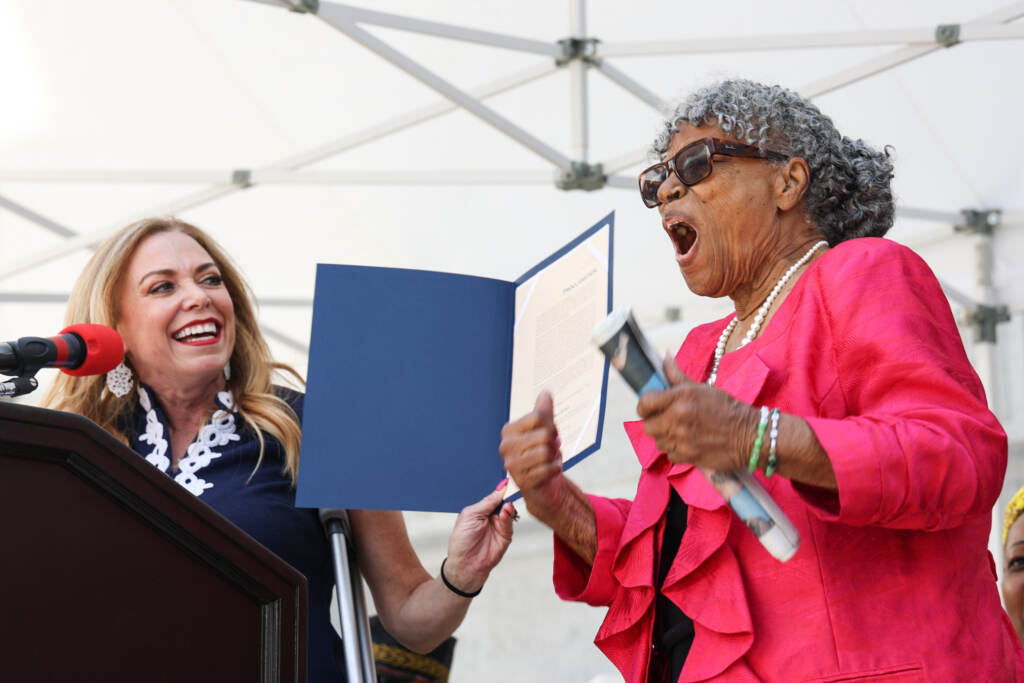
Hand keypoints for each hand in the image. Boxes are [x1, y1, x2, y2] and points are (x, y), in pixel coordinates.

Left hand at [444, 488, 514, 593]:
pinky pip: (510, 521)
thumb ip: (487, 502)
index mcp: (480, 509)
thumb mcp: (470, 515)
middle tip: (511, 485)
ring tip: (506, 503)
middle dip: (507, 493)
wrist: (465, 565)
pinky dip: (509, 514)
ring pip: (508, 509)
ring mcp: (499, 525)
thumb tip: (500, 488)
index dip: (499, 488)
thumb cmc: (462, 540)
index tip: (507, 480)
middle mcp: (491, 515)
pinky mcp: (506, 535)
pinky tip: (506, 510)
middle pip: (503, 500)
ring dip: (508, 504)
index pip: (493, 495)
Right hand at [498, 391, 566, 524]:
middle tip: (552, 449)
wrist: (544, 485)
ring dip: (554, 457)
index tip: (551, 434)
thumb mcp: (544, 429)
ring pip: (546, 452)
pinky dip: (555, 468)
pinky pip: (548, 469)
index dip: (551, 425)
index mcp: (508, 431)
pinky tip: (551, 470)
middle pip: (544, 434)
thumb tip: (546, 390)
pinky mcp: (522, 481)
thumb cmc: (542, 454)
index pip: (537, 417)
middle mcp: (506, 446)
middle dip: (554, 443)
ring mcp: (512, 465)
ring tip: (549, 460)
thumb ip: (544, 411)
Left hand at [636, 354, 758, 471]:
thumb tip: (664, 356)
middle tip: (667, 421)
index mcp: (681, 397)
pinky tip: (688, 443)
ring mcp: (683, 438)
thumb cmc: (726, 408)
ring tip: (680, 432)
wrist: (749, 434)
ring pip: (658, 441)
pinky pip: (670, 455)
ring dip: (666, 438)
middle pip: (648, 426)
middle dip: (655, 423)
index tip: (650, 408)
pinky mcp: (689, 456)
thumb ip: (677, 376)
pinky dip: (676, 451)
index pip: (645, 403)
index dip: (644, 406)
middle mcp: (678, 418)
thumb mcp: (702, 388)